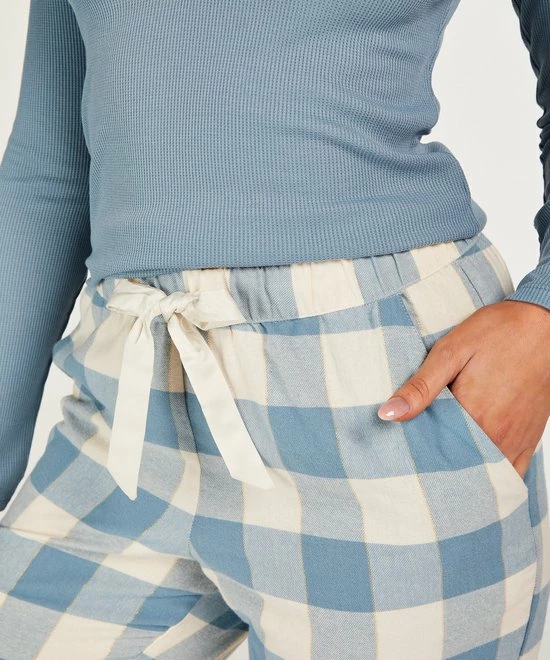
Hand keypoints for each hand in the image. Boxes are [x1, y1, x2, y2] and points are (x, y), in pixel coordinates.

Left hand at [377, 299, 549, 478]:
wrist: (544, 324)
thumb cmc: (497, 332)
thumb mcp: (450, 352)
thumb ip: (420, 387)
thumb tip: (387, 414)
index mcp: (473, 415)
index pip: (433, 449)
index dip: (414, 448)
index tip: (401, 443)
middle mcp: (497, 436)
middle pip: (457, 463)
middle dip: (435, 460)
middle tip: (417, 448)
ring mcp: (516, 441)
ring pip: (482, 470)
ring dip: (462, 466)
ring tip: (442, 451)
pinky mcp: (529, 440)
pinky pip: (511, 472)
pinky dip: (491, 473)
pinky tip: (473, 463)